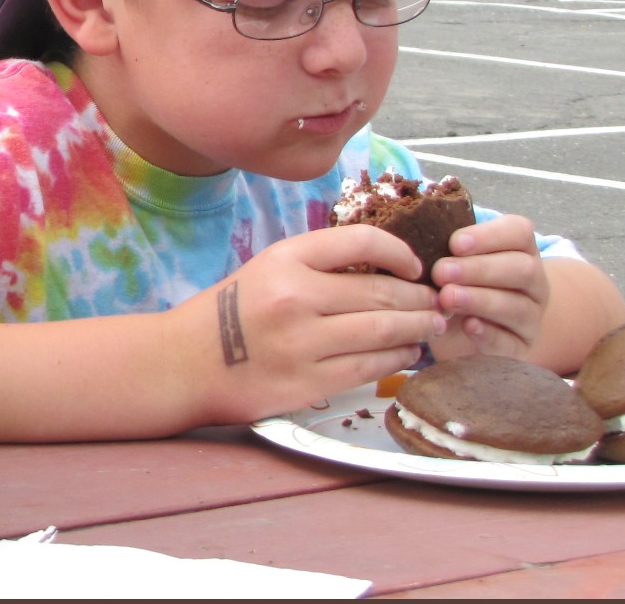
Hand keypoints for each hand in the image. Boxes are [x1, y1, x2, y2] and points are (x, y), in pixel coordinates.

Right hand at [193, 224, 445, 423]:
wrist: (185, 362)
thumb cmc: (231, 313)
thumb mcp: (268, 270)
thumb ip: (320, 266)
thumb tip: (389, 270)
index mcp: (285, 260)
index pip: (362, 242)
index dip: (400, 253)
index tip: (414, 267)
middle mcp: (295, 297)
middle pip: (383, 293)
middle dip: (422, 299)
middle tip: (439, 303)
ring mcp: (303, 343)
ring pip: (385, 332)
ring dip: (418, 329)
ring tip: (431, 327)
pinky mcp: (308, 382)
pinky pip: (370, 368)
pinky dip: (397, 359)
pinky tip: (405, 354)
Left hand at [426, 215, 549, 360]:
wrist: (463, 332)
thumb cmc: (454, 284)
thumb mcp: (451, 262)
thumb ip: (444, 249)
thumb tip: (413, 233)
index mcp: (520, 251)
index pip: (519, 232)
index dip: (490, 236)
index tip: (454, 243)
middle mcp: (533, 283)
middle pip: (522, 269)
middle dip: (480, 269)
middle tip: (441, 272)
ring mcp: (530, 317)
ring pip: (517, 306)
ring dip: (480, 299)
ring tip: (447, 297)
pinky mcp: (519, 348)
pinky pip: (510, 342)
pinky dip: (488, 333)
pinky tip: (467, 325)